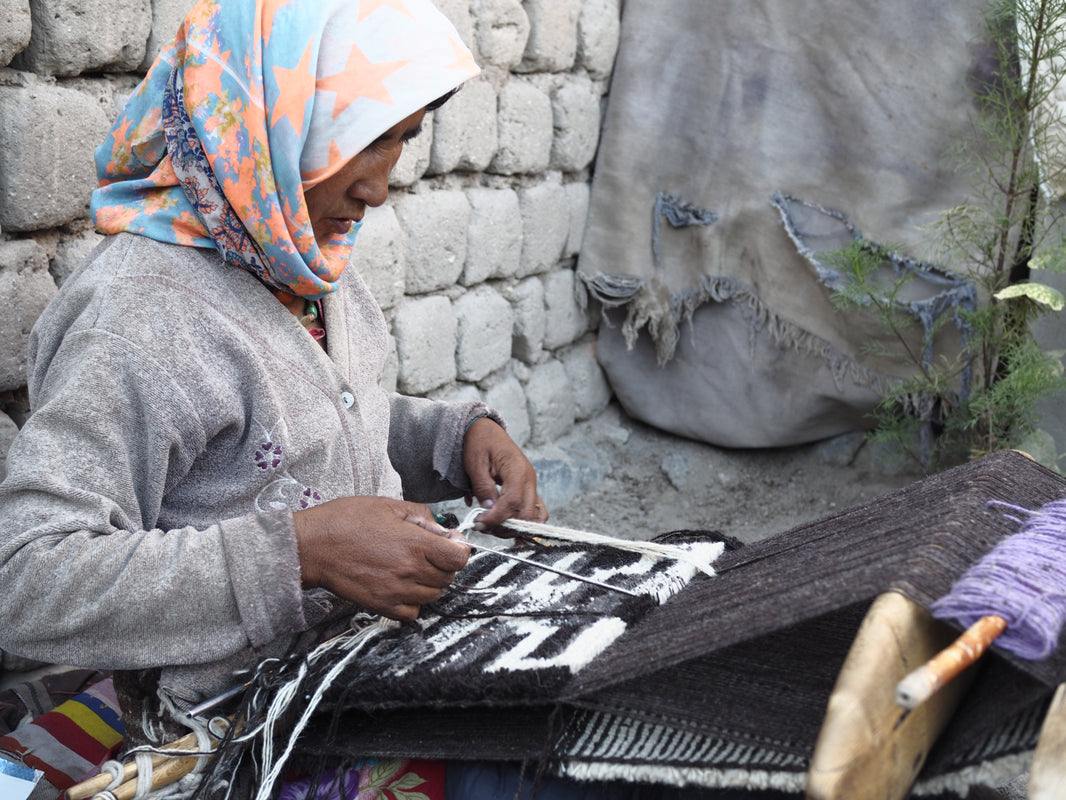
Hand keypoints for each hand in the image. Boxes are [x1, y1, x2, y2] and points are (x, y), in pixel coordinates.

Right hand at [294, 496, 469, 620]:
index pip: (460, 557)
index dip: (459, 549)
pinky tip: (402, 586)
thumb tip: (441, 529)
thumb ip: (421, 515)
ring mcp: (396, 591)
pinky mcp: (382, 606)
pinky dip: (413, 602)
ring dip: (430, 582)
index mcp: (414, 543)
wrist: (313, 546)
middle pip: (448, 577)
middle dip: (443, 563)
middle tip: (427, 552)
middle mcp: (410, 570)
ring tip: (412, 567)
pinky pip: (413, 613)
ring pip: (433, 595)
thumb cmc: (344, 521)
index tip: (450, 544)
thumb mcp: (387, 505)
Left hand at [462, 417, 547, 531]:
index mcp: (517, 469)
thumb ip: (483, 486)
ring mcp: (532, 485)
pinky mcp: (529, 489)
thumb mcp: (475, 462)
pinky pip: (536, 511)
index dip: (497, 517)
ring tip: (492, 525)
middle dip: (504, 525)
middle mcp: (530, 478)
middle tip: (482, 525)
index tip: (480, 522)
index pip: (513, 502)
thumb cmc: (480, 442)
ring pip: (533, 517)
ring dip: (513, 527)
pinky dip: (524, 522)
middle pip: (526, 514)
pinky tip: (507, 524)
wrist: (486, 430)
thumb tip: (489, 508)